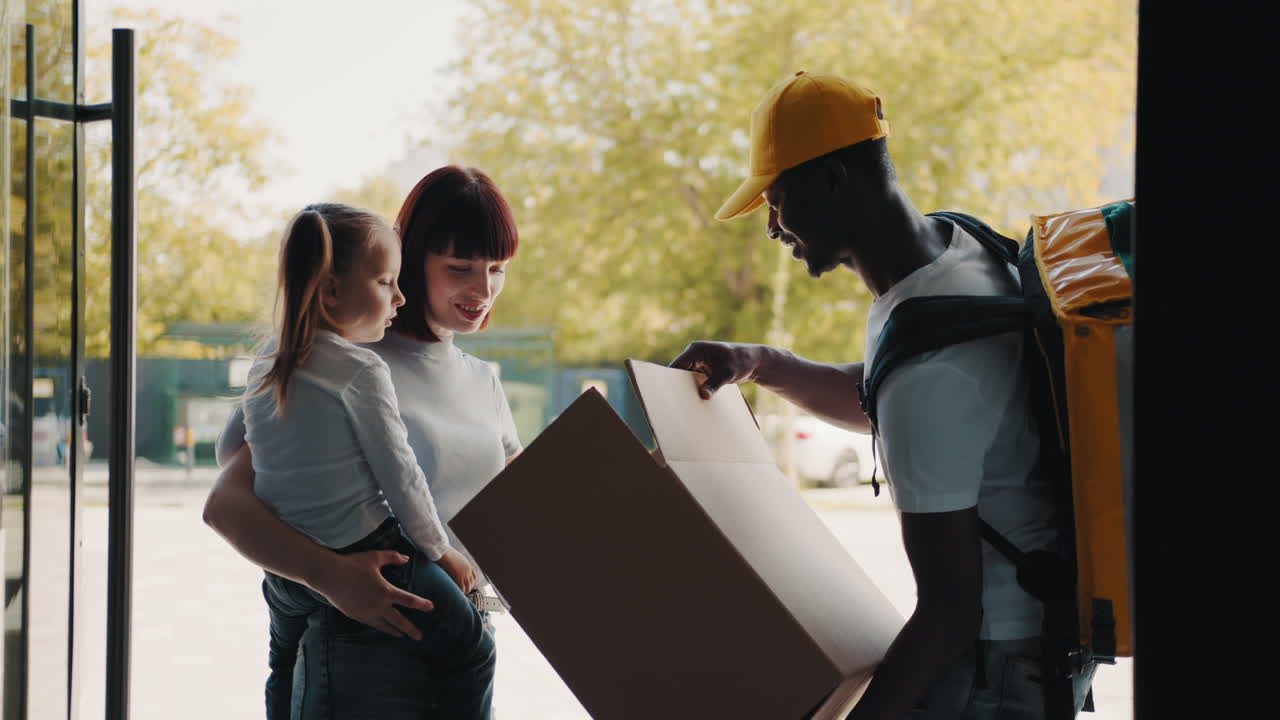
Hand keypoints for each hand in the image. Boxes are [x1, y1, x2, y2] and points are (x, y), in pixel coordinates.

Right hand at [310, 550, 434, 640]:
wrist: (329, 576)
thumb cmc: (352, 564)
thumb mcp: (375, 557)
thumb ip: (393, 557)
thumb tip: (406, 559)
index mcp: (386, 592)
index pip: (409, 600)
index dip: (422, 604)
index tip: (431, 607)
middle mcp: (378, 606)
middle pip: (399, 621)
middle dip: (411, 629)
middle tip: (420, 637)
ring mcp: (366, 613)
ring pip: (384, 626)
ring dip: (394, 631)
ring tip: (401, 636)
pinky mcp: (355, 615)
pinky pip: (371, 624)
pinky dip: (379, 627)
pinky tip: (381, 627)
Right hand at [437, 548, 476, 593]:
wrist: (443, 552)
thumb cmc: (446, 553)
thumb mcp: (456, 558)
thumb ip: (458, 563)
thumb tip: (453, 565)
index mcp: (468, 565)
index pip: (474, 576)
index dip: (471, 582)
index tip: (468, 585)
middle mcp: (468, 570)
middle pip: (472, 582)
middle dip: (468, 588)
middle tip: (463, 592)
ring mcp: (464, 574)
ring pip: (468, 586)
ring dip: (465, 591)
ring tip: (460, 594)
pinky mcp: (459, 577)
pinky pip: (462, 587)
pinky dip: (460, 591)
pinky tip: (457, 593)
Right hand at [669, 341, 768, 398]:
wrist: (754, 361)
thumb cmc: (742, 362)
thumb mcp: (728, 374)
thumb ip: (714, 384)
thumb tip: (703, 395)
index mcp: (696, 350)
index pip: (676, 365)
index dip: (670, 379)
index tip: (666, 394)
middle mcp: (694, 355)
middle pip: (679, 373)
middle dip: (677, 386)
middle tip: (673, 403)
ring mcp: (698, 362)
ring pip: (685, 378)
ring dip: (685, 389)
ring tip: (682, 404)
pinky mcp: (703, 370)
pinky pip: (693, 381)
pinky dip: (694, 389)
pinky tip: (693, 401)